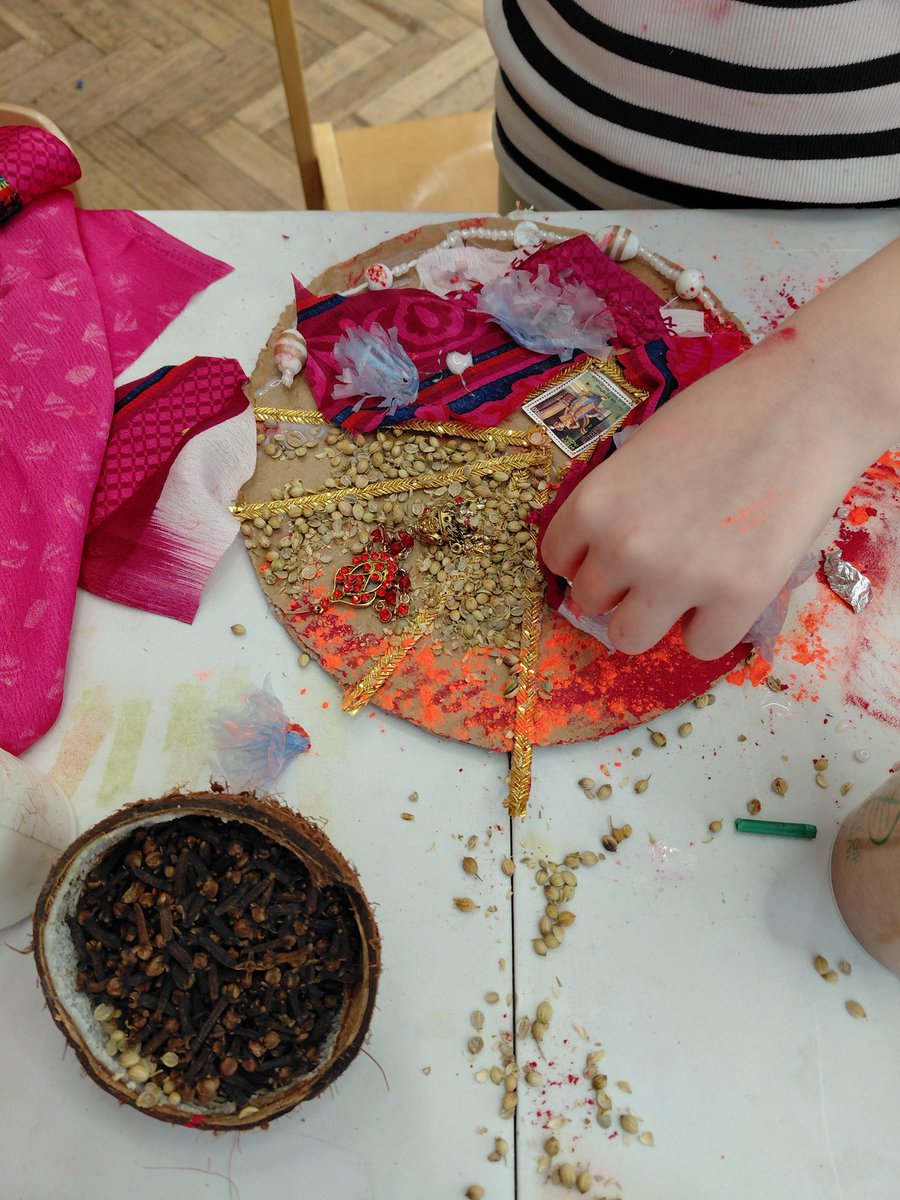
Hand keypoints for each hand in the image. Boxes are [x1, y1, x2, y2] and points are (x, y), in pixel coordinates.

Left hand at [542, 238, 899, 658]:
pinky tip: (732, 587)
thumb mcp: (641, 451)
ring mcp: (679, 579)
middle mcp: (625, 548)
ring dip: (654, 617)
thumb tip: (605, 556)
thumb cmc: (725, 411)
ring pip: (630, 638)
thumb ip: (616, 505)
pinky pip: (700, 646)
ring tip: (689, 584)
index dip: (590, 554)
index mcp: (594, 504)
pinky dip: (713, 625)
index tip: (617, 546)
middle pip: (591, 603)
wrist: (808, 402)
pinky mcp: (736, 600)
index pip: (559, 560)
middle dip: (622, 585)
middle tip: (663, 558)